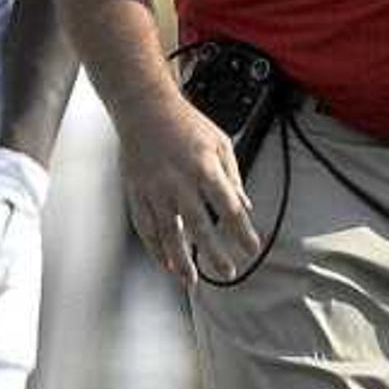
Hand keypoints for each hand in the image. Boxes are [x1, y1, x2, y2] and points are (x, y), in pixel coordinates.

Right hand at [120, 97, 257, 282]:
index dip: (242, 232)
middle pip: (200, 226)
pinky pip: (146, 227)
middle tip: (228, 272)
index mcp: (205, 169)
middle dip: (215, 253)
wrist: (144, 108)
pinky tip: (165, 262)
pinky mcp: (137, 192)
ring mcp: (155, 190)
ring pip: (168, 233)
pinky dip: (155, 247)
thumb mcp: (220, 143)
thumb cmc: (184, 124)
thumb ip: (233, 176)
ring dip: (180, 260)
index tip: (252, 248)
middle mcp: (179, 182)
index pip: (229, 208)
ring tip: (191, 280)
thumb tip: (245, 206)